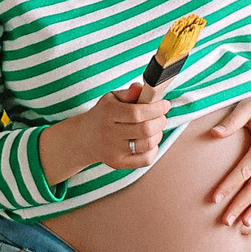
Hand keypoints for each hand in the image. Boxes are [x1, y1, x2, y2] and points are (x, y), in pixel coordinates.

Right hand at [43, 85, 168, 181]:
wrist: (85, 138)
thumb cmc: (104, 115)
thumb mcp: (111, 99)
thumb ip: (128, 93)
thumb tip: (141, 88)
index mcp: (108, 113)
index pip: (137, 113)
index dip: (156, 109)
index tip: (165, 105)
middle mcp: (109, 133)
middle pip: (145, 129)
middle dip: (160, 121)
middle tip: (161, 116)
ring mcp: (113, 150)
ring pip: (148, 144)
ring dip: (158, 134)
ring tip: (155, 128)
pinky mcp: (118, 163)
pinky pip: (145, 160)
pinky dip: (154, 150)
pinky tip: (150, 142)